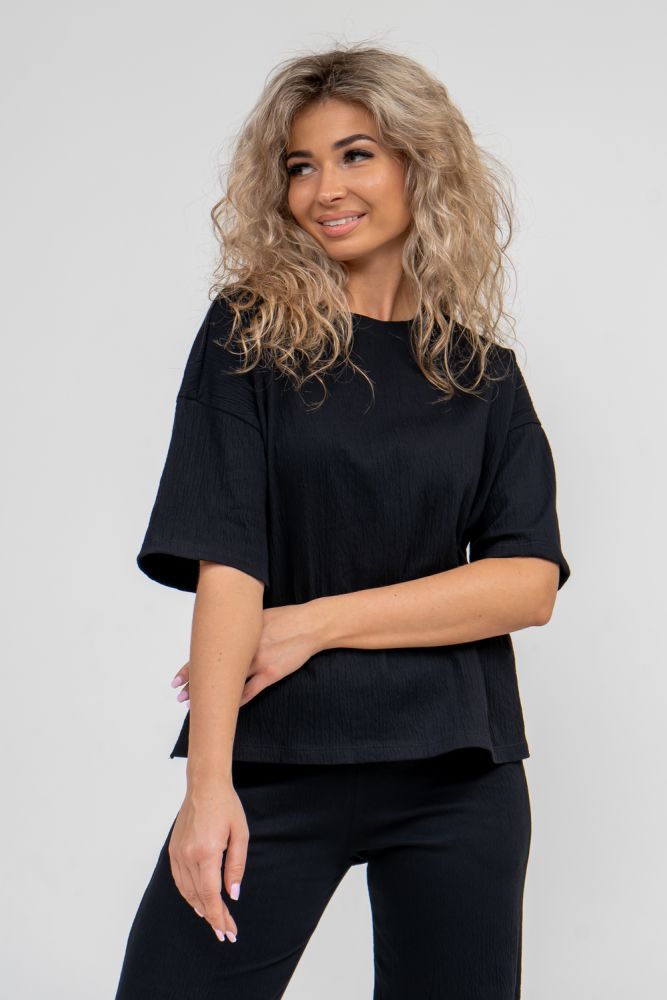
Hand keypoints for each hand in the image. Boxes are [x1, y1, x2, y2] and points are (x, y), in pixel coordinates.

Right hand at [168, 778, 247, 943]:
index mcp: (207, 851)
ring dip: (200, 908)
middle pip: (199, 897)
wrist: (204, 786)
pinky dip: (188, 894)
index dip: (219, 916)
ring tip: (213, 920)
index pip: (211, 894)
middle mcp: (188, 855)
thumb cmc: (226, 806)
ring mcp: (177, 853)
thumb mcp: (240, 834)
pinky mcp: (173, 850)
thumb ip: (236, 865)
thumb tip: (233, 894)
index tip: (227, 932)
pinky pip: (179, 880)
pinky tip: (198, 901)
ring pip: (186, 891)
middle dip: (212, 917)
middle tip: (225, 931)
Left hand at [171, 601, 321, 706]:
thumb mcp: (257, 618)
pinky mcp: (271, 673)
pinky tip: (226, 709)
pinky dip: (237, 701)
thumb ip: (240, 629)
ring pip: (228, 682)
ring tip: (195, 705)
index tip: (177, 677)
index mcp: (239, 633)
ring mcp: (258, 662)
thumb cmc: (285, 618)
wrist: (310, 624)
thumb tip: (224, 635)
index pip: (207, 653)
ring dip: (212, 694)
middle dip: (194, 683)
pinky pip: (250, 691)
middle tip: (179, 694)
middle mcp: (244, 648)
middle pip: (213, 669)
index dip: (191, 666)